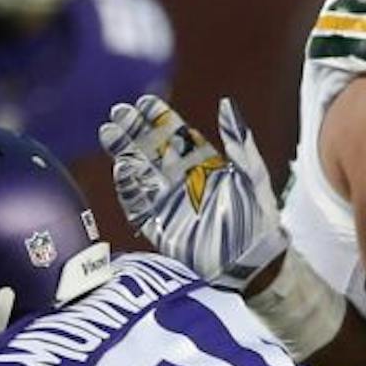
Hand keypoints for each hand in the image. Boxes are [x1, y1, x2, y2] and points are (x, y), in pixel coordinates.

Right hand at [105, 95, 288, 289]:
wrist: (252, 262)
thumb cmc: (257, 219)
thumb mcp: (252, 174)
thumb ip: (238, 140)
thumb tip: (226, 104)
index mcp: (203, 164)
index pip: (176, 135)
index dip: (159, 118)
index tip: (144, 102)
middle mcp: (181, 180)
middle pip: (151, 149)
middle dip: (134, 130)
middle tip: (118, 112)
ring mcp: (168, 203)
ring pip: (139, 172)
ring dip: (124, 152)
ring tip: (108, 132)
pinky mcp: (159, 227)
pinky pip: (138, 205)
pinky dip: (129, 188)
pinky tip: (122, 169)